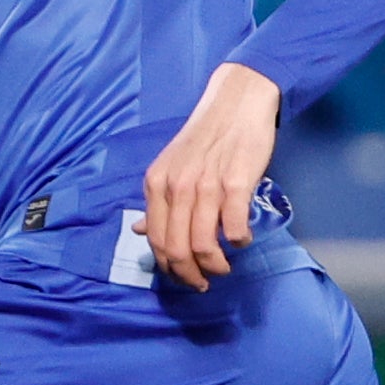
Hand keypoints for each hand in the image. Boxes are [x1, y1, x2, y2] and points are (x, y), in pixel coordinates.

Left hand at [142, 65, 282, 290]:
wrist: (237, 102)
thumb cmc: (206, 136)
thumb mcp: (172, 166)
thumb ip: (159, 201)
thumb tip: (142, 231)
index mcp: (157, 184)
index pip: (157, 240)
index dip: (170, 268)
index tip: (184, 277)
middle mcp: (176, 187)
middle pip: (177, 249)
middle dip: (190, 275)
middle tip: (204, 282)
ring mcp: (206, 185)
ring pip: (203, 245)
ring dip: (215, 265)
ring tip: (224, 266)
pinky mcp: (236, 183)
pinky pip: (233, 228)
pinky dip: (238, 242)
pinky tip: (242, 239)